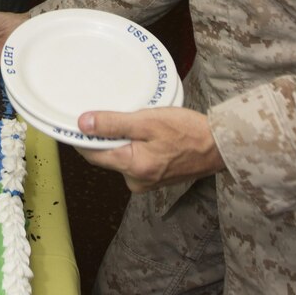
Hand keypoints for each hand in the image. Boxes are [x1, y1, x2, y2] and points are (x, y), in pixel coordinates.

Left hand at [75, 107, 225, 192]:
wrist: (220, 145)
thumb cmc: (188, 131)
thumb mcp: (147, 121)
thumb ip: (113, 123)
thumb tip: (83, 124)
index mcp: (132, 168)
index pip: (92, 154)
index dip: (81, 137)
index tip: (75, 120)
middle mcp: (136, 181)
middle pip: (106, 156)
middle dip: (104, 135)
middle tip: (111, 112)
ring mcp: (146, 182)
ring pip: (120, 156)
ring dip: (121, 139)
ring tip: (134, 120)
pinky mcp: (154, 178)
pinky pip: (134, 159)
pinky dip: (134, 145)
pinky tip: (145, 132)